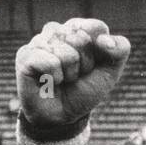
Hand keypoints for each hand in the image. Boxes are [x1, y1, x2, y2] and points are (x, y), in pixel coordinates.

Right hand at [15, 18, 130, 127]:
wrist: (63, 116)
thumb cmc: (84, 90)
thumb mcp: (110, 72)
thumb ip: (120, 49)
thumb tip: (105, 40)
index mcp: (76, 29)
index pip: (96, 27)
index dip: (100, 52)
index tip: (91, 66)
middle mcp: (56, 31)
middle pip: (82, 39)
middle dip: (85, 65)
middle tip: (74, 76)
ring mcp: (39, 41)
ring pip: (67, 53)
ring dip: (70, 74)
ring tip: (62, 79)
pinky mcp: (25, 55)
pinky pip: (50, 62)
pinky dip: (55, 78)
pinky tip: (49, 81)